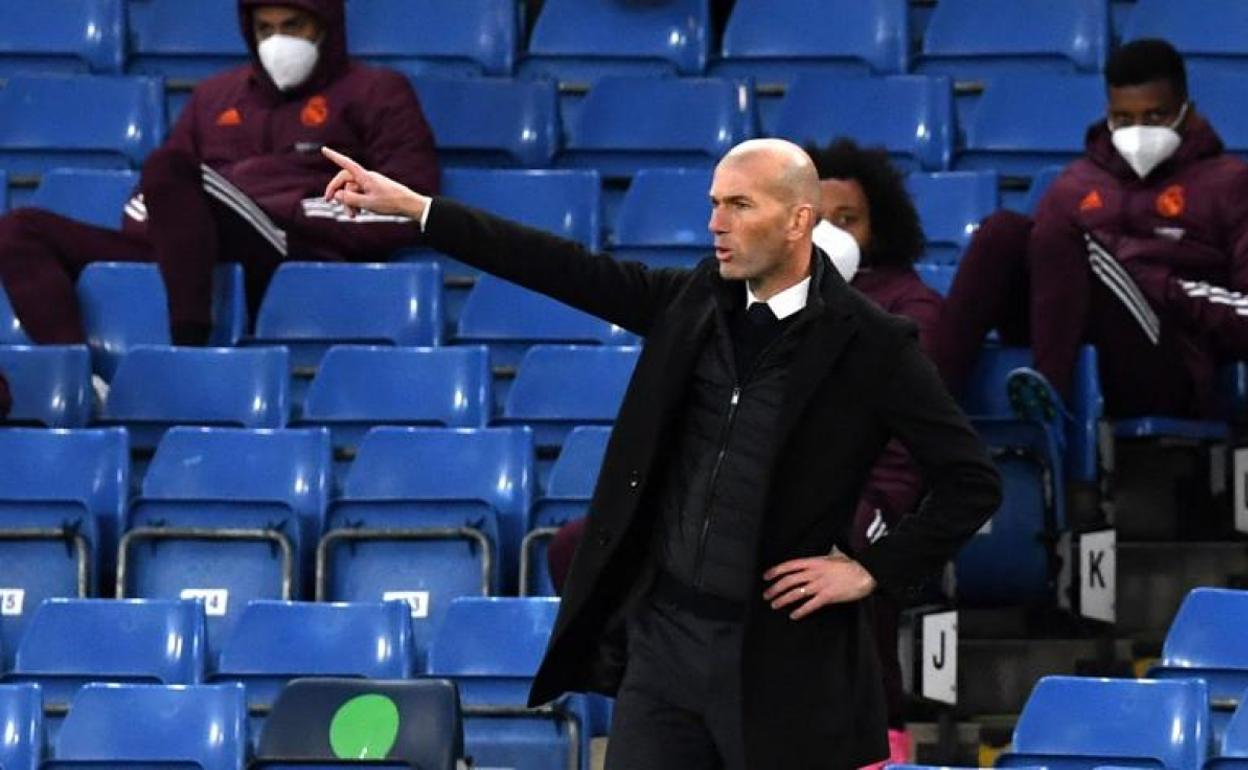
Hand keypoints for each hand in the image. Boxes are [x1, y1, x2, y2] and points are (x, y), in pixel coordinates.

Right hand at [321, 146, 427, 218]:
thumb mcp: (368, 203)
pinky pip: (360, 194)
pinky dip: (356, 203)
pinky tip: (359, 213)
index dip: (334, 156)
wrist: (409, 205)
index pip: (346, 164)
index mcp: (365, 177)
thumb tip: (337, 195)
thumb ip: (350, 199)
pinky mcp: (374, 190)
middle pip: (345, 181)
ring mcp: (370, 184)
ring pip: (352, 190)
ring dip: (348, 203)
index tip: (324, 149)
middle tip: (330, 203)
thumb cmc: (390, 203)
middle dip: (338, 193)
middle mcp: (366, 178)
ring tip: (353, 216)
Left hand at [762, 554, 876, 619]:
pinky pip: (810, 605)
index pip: (789, 565)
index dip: (775, 571)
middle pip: (789, 580)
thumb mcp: (833, 557)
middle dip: (775, 588)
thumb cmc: (851, 565)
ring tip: (774, 604)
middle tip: (767, 595)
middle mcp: (814, 573)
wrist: (866, 573)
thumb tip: (815, 559)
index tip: (766, 577)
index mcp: (814, 562)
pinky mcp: (828, 596)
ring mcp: (820, 585)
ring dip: (783, 599)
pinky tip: (793, 615)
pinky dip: (800, 611)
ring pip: (796, 593)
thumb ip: (821, 559)